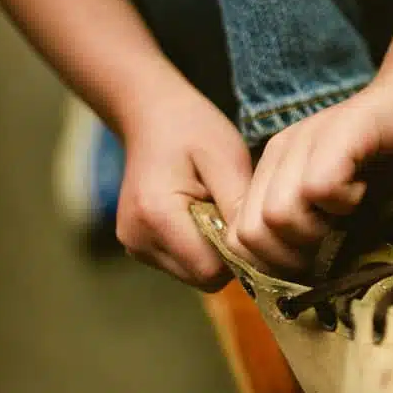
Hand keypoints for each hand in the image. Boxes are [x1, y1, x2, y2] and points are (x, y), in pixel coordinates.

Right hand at [116, 87, 252, 290]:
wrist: (150, 114)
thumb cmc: (193, 129)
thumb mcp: (227, 158)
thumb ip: (240, 207)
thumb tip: (257, 250)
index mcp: (156, 217)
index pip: (211, 271)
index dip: (238, 253)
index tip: (250, 223)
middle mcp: (138, 239)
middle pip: (202, 277)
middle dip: (227, 253)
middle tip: (233, 211)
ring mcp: (134, 245)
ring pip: (194, 274)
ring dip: (213, 251)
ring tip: (215, 208)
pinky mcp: (138, 246)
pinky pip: (183, 263)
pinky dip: (199, 247)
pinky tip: (201, 213)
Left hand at [228, 72, 392, 271]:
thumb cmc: (388, 159)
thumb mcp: (343, 206)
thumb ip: (316, 234)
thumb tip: (302, 286)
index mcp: (273, 171)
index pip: (238, 237)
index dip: (271, 265)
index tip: (312, 265)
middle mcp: (281, 153)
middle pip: (252, 232)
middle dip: (292, 257)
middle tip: (334, 245)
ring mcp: (308, 139)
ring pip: (279, 214)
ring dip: (319, 233)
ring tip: (351, 216)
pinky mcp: (341, 131)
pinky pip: (320, 187)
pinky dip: (344, 204)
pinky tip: (365, 193)